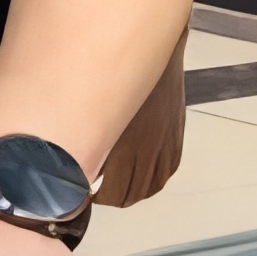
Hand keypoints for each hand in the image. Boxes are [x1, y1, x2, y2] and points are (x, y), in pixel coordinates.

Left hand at [95, 57, 187, 207]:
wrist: (156, 56)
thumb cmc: (119, 76)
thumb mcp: (100, 110)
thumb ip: (92, 137)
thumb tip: (80, 160)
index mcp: (127, 146)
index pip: (115, 191)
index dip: (98, 199)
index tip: (85, 195)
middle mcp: (150, 150)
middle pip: (133, 193)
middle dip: (113, 198)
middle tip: (97, 193)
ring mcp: (165, 146)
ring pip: (151, 186)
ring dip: (134, 192)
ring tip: (118, 189)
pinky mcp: (175, 139)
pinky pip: (166, 172)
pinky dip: (154, 181)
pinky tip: (142, 177)